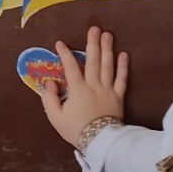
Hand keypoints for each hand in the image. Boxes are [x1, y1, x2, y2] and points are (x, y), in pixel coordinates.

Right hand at [38, 26, 126, 147]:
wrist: (99, 142)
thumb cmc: (75, 130)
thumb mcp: (55, 117)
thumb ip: (49, 98)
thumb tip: (48, 82)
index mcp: (77, 89)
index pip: (70, 66)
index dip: (65, 53)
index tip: (60, 43)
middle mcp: (93, 85)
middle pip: (93, 60)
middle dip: (92, 43)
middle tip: (94, 28)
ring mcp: (108, 89)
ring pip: (107, 66)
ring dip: (107, 49)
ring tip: (108, 35)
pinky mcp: (118, 96)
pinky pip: (122, 79)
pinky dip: (123, 67)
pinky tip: (124, 54)